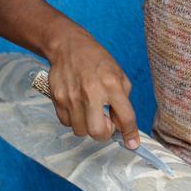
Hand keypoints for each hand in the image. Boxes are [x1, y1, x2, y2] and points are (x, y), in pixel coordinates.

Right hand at [46, 30, 139, 147]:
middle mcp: (91, 92)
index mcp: (111, 85)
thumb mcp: (119, 76)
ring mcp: (72, 97)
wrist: (68, 46)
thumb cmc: (97, 61)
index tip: (132, 144)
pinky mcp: (58, 99)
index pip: (125, 117)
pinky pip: (67, 123)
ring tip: (91, 112)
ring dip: (88, 126)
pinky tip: (78, 108)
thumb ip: (123, 101)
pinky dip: (74, 120)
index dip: (131, 134)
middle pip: (97, 132)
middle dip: (104, 134)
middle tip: (105, 123)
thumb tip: (123, 126)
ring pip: (81, 131)